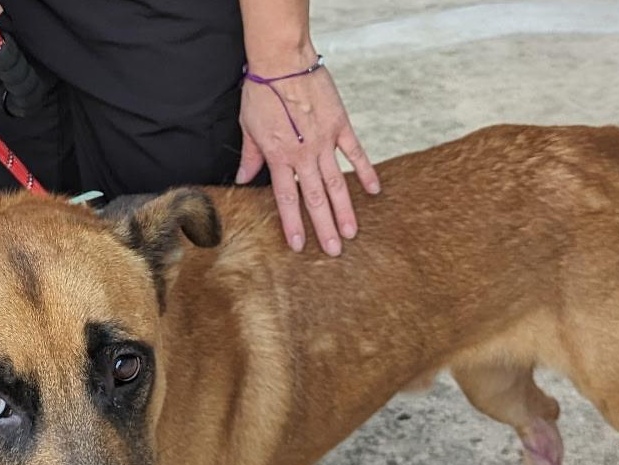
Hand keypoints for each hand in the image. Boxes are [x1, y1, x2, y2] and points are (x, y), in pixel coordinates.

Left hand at [236, 57, 379, 256]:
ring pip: (336, 183)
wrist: (282, 58)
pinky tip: (373, 191)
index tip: (299, 247)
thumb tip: (244, 180)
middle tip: (335, 251)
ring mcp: (324, 141)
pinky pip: (355, 153)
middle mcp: (303, 155)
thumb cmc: (262, 90)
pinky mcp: (340, 125)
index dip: (293, 225)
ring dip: (345, 211)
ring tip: (352, 233)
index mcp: (279, 157)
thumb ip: (251, 157)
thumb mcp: (248, 127)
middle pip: (315, 199)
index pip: (287, 200)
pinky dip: (365, 171)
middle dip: (325, 228)